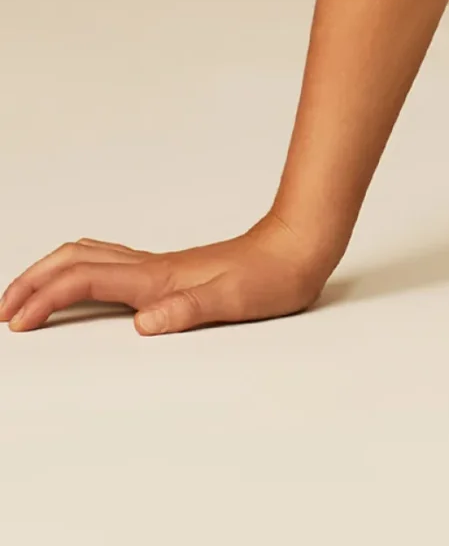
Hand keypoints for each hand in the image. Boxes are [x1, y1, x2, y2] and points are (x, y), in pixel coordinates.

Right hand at [3, 213, 336, 336]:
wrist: (300, 245)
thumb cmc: (272, 275)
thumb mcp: (235, 300)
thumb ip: (190, 310)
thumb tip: (145, 324)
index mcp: (158, 278)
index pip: (86, 280)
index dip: (46, 299)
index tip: (17, 323)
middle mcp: (152, 268)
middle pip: (76, 259)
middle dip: (33, 280)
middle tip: (5, 308)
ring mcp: (159, 266)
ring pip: (89, 256)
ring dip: (51, 272)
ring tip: (27, 296)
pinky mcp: (169, 271)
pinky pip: (108, 263)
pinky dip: (77, 271)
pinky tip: (81, 286)